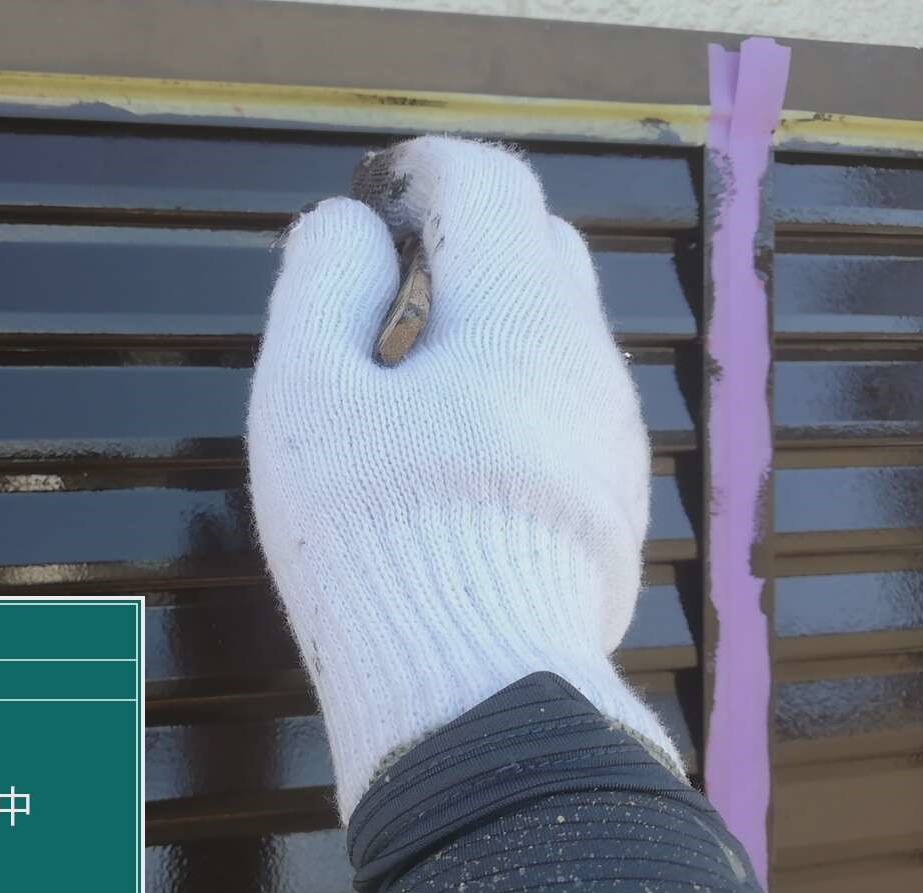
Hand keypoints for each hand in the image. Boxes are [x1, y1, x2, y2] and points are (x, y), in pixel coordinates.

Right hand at [248, 136, 678, 819]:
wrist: (477, 692)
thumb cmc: (376, 536)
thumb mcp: (309, 398)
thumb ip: (323, 285)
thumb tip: (351, 229)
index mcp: (515, 313)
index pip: (486, 184)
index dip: (422, 170)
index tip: (374, 193)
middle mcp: (585, 358)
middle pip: (537, 245)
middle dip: (464, 235)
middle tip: (388, 274)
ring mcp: (611, 432)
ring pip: (560, 329)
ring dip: (492, 315)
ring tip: (414, 369)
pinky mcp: (614, 498)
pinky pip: (569, 403)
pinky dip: (517, 385)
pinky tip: (463, 447)